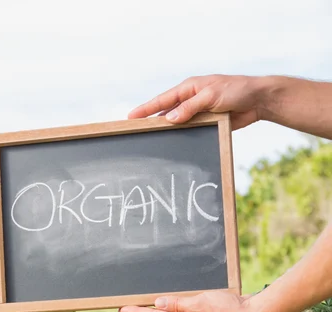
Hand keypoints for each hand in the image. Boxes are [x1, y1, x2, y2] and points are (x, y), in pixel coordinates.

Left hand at [119, 291, 256, 311]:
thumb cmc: (228, 310)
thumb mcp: (199, 303)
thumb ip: (177, 303)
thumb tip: (158, 304)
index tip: (121, 309)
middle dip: (145, 310)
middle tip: (128, 303)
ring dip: (160, 306)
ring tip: (145, 300)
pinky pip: (185, 310)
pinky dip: (176, 304)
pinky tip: (172, 300)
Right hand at [128, 74, 264, 129]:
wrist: (258, 100)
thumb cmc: (236, 90)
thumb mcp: (211, 97)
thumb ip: (190, 108)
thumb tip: (169, 118)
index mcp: (189, 88)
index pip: (162, 100)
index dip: (146, 109)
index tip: (131, 117)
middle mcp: (191, 100)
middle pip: (167, 112)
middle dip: (152, 120)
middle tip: (135, 131)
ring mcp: (198, 112)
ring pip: (178, 124)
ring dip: (167, 131)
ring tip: (150, 141)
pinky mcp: (207, 123)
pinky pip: (191, 131)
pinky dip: (183, 137)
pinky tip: (174, 145)